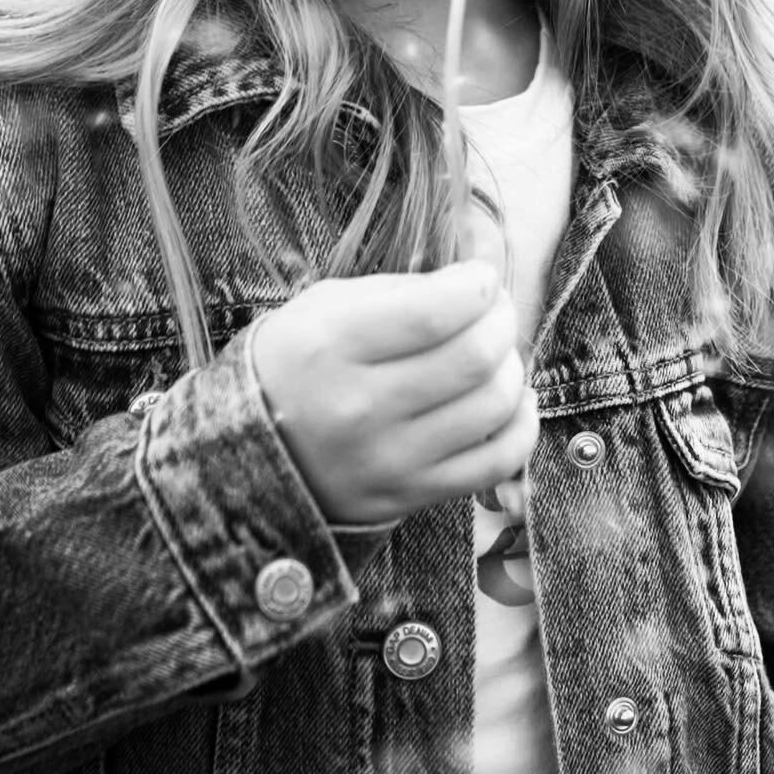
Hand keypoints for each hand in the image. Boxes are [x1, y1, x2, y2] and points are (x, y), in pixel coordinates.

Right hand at [248, 260, 536, 525]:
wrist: (252, 454)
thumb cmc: (299, 362)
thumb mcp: (326, 306)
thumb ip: (402, 290)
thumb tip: (479, 283)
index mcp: (332, 346)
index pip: (435, 311)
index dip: (477, 286)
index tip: (480, 278)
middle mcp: (359, 407)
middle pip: (473, 356)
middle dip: (501, 321)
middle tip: (494, 311)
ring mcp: (388, 459)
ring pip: (492, 406)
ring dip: (511, 367)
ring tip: (496, 353)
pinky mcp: (410, 495)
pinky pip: (495, 462)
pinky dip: (521, 425)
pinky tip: (512, 400)